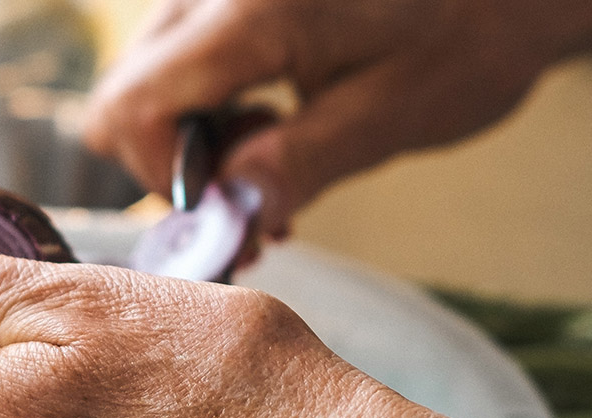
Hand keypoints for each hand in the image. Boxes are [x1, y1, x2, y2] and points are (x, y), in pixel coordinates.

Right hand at [83, 0, 591, 229]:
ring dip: (189, 145)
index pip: (133, 107)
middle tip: (248, 197)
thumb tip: (229, 221)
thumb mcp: (392, 112)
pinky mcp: (219, 4)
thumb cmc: (469, 30)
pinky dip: (203, 116)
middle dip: (172, 169)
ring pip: (141, 86)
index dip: (163, 179)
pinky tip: (263, 128)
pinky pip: (172, 70)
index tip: (222, 215)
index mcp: (251, 12)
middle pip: (122, 98)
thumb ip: (299, 164)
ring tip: (267, 162)